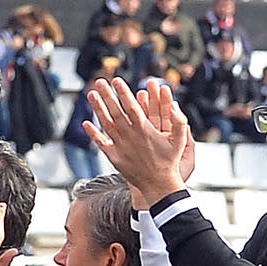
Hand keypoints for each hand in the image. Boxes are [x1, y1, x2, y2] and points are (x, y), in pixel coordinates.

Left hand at [86, 77, 194, 203]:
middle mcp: (130, 136)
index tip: (117, 80)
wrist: (157, 185)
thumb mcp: (180, 141)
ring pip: (106, 124)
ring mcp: (120, 146)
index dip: (123, 92)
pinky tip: (86, 123)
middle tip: (99, 81)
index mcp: (145, 129)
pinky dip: (93, 133)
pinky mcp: (114, 157)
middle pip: (116, 111)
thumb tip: (174, 105)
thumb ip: (179, 121)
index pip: (131, 106)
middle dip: (107, 95)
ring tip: (91, 94)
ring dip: (98, 108)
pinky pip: (101, 143)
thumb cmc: (169, 162)